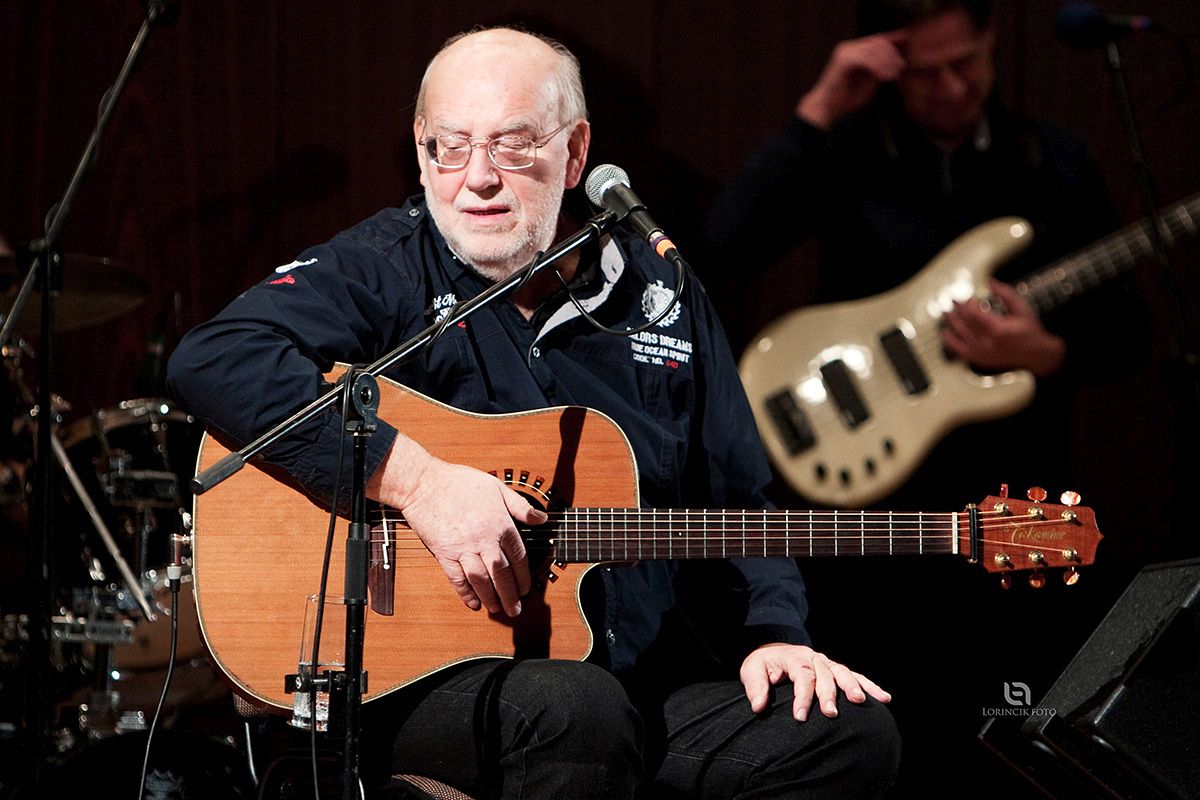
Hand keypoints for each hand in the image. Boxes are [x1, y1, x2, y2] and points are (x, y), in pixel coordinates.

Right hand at [367, 438, 543, 616]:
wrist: (424, 483)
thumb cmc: (459, 482)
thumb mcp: (497, 487)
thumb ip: (520, 505)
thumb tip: (542, 518)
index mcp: (499, 523)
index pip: (518, 555)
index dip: (524, 575)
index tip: (526, 587)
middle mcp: (483, 538)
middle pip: (501, 572)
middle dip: (510, 594)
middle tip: (516, 609)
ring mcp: (462, 547)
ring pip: (481, 579)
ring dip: (490, 597)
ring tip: (497, 609)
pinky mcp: (443, 552)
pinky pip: (456, 578)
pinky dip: (465, 592)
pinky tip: (473, 602)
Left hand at [740, 643, 890, 720]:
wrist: (775, 651)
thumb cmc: (764, 665)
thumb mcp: (752, 670)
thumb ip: (755, 687)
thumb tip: (758, 707)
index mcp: (794, 657)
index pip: (801, 675)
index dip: (802, 696)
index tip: (800, 717)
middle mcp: (813, 658)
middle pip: (824, 674)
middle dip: (828, 694)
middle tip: (831, 714)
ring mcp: (827, 663)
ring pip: (843, 673)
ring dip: (853, 687)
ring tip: (861, 702)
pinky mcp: (837, 670)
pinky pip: (856, 676)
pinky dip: (870, 686)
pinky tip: (884, 698)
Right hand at [797, 30, 907, 129]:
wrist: (826, 108)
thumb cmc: (845, 98)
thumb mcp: (869, 82)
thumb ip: (880, 70)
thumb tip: (896, 62)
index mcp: (854, 51)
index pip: (877, 40)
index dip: (893, 42)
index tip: (906, 48)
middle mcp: (848, 48)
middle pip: (878, 42)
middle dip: (892, 54)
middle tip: (901, 67)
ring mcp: (844, 52)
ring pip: (873, 49)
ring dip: (887, 62)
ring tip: (894, 74)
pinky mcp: (843, 60)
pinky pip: (866, 59)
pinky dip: (878, 67)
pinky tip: (883, 77)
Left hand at [940, 280, 1066, 376]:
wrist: (1036, 355)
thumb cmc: (1030, 330)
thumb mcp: (1022, 308)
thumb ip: (1006, 294)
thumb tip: (990, 281)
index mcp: (998, 329)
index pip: (974, 314)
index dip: (967, 304)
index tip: (967, 297)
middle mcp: (987, 343)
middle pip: (965, 323)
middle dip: (958, 310)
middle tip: (952, 300)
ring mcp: (982, 353)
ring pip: (960, 335)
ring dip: (951, 322)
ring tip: (946, 312)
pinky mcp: (980, 359)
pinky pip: (959, 350)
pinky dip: (951, 341)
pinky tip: (945, 332)